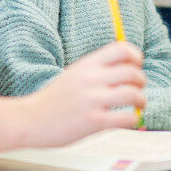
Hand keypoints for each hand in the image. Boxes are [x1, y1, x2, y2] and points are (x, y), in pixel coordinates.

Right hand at [24, 42, 146, 145]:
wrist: (29, 119)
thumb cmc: (52, 100)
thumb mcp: (74, 74)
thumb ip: (96, 69)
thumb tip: (124, 66)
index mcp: (87, 65)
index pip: (121, 49)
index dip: (135, 56)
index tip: (137, 64)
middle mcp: (91, 79)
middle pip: (132, 71)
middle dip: (141, 81)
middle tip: (138, 88)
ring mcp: (92, 100)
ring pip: (133, 93)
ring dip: (141, 100)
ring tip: (139, 104)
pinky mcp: (93, 121)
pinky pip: (126, 118)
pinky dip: (133, 119)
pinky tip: (128, 120)